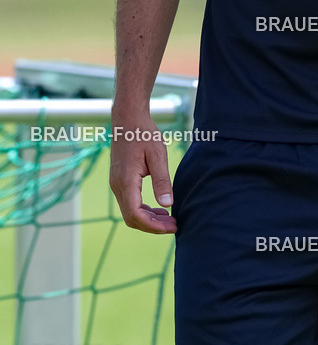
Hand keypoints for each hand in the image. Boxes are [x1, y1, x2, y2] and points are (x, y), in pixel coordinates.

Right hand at [109, 113, 176, 233]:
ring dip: (148, 219)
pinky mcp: (120, 181)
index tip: (172, 226)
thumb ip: (162, 180)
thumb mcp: (157, 155)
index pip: (135, 215)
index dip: (153, 226)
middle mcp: (117, 186)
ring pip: (130, 212)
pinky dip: (144, 210)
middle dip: (152, 226)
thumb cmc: (144, 133)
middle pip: (132, 218)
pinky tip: (159, 208)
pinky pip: (130, 203)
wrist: (128, 119)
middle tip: (174, 225)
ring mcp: (116, 184)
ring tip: (170, 219)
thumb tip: (168, 205)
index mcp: (126, 181)